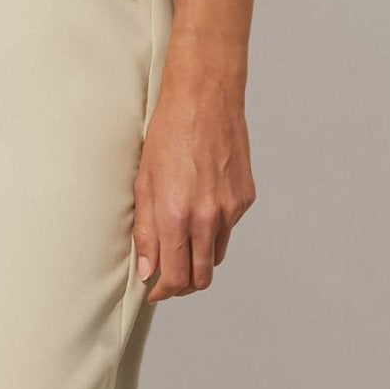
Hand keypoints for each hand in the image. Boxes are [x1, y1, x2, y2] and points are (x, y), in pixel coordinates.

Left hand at [132, 65, 255, 300]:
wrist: (205, 98)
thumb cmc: (170, 132)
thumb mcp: (144, 181)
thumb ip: (145, 230)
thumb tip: (148, 268)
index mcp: (176, 215)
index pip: (175, 277)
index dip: (163, 290)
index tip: (155, 289)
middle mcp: (207, 218)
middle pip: (200, 277)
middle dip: (182, 284)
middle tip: (168, 276)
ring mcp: (230, 209)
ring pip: (216, 255)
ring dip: (199, 257)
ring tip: (182, 240)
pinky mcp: (245, 198)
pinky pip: (229, 227)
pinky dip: (214, 228)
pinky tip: (201, 204)